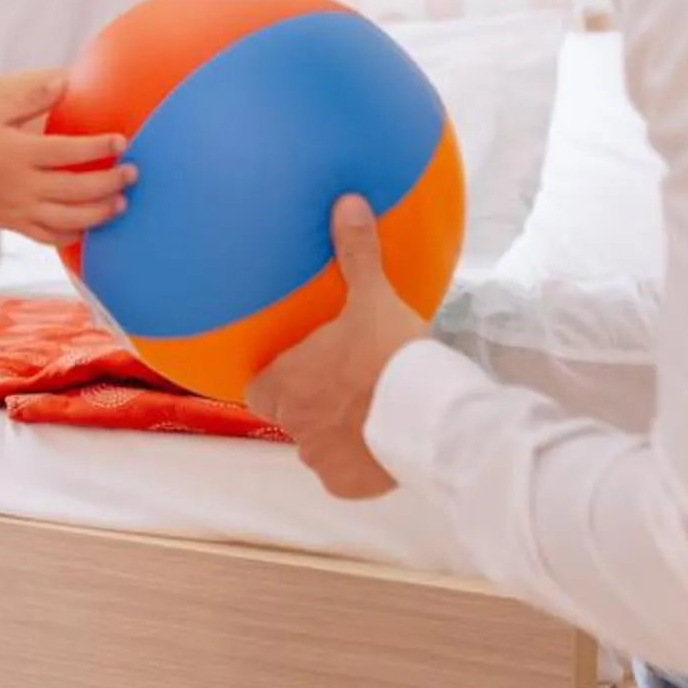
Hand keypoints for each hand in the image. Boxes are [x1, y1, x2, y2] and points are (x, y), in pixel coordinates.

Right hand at [0, 72, 131, 246]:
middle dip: (108, 183)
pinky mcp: (17, 225)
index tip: (121, 142)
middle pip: (75, 188)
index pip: (67, 151)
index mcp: (20, 153)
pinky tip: (91, 228)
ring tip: (121, 204)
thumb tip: (64, 81)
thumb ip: (31, 98)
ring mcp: (21, 209)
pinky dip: (73, 236)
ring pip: (68, 218)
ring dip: (98, 213)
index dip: (97, 148)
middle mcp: (24, 185)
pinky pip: (49, 236)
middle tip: (132, 174)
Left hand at [246, 197, 428, 499]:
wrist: (429, 416)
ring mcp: (319, 458)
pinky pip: (346, 475)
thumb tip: (346, 202)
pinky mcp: (347, 485)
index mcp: (286, 382)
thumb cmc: (390, 354)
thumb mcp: (372, 297)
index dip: (276, 380)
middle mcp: (293, 424)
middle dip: (310, 406)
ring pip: (319, 447)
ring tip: (370, 415)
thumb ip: (355, 252)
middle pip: (289, 418)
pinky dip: (360, 465)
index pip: (258, 388)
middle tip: (344, 387)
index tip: (300, 370)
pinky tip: (384, 447)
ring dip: (336, 435)